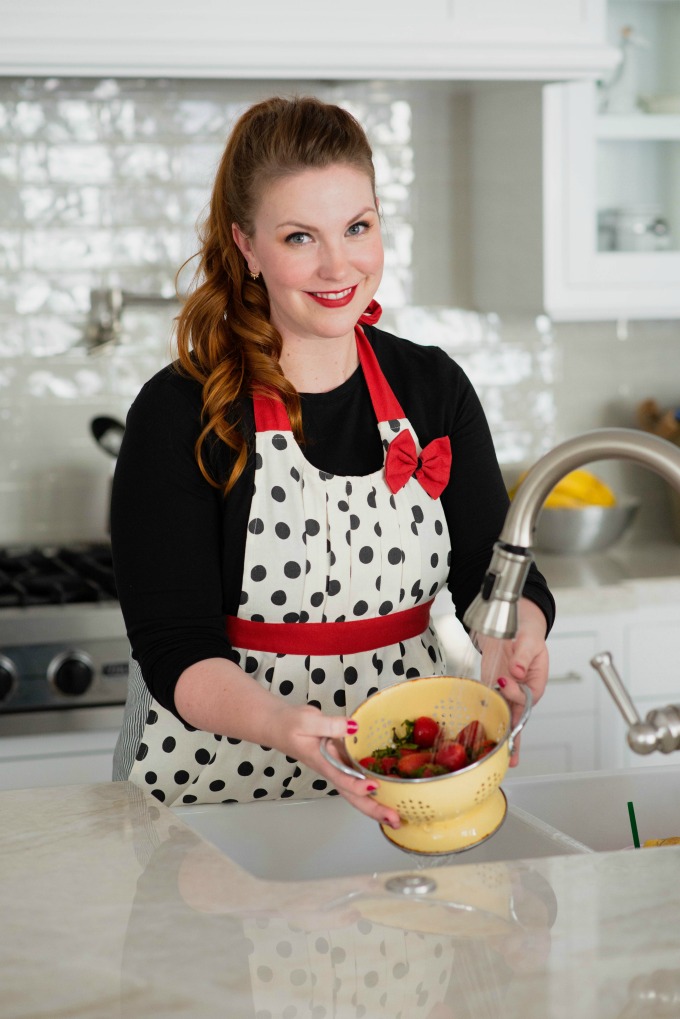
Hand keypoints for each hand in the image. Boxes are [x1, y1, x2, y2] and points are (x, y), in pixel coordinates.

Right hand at [270, 702, 401, 829]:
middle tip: (395, 820)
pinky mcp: (342, 760)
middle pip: (353, 796)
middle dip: (374, 809)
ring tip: (396, 817)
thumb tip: (353, 727)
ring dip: (376, 805)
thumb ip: (329, 724)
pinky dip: (373, 789)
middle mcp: (332, 769)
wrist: (279, 726)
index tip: (373, 786)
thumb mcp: (306, 721)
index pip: (341, 779)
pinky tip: (388, 793)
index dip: (357, 785)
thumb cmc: (289, 726)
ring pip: (357, 792)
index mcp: (322, 763)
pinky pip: (358, 778)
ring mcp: (337, 767)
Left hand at [478, 598, 548, 766]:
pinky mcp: (492, 687)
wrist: (511, 625)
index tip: (505, 680)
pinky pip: (490, 705)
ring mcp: (506, 691)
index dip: (515, 694)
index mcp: (535, 683)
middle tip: (510, 758)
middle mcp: (522, 691)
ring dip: (501, 736)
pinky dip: (486, 720)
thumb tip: (516, 671)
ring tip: (499, 757)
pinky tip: (481, 737)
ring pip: (504, 716)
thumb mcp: (529, 641)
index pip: (526, 697)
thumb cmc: (526, 633)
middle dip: (514, 737)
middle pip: (517, 716)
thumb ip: (523, 656)